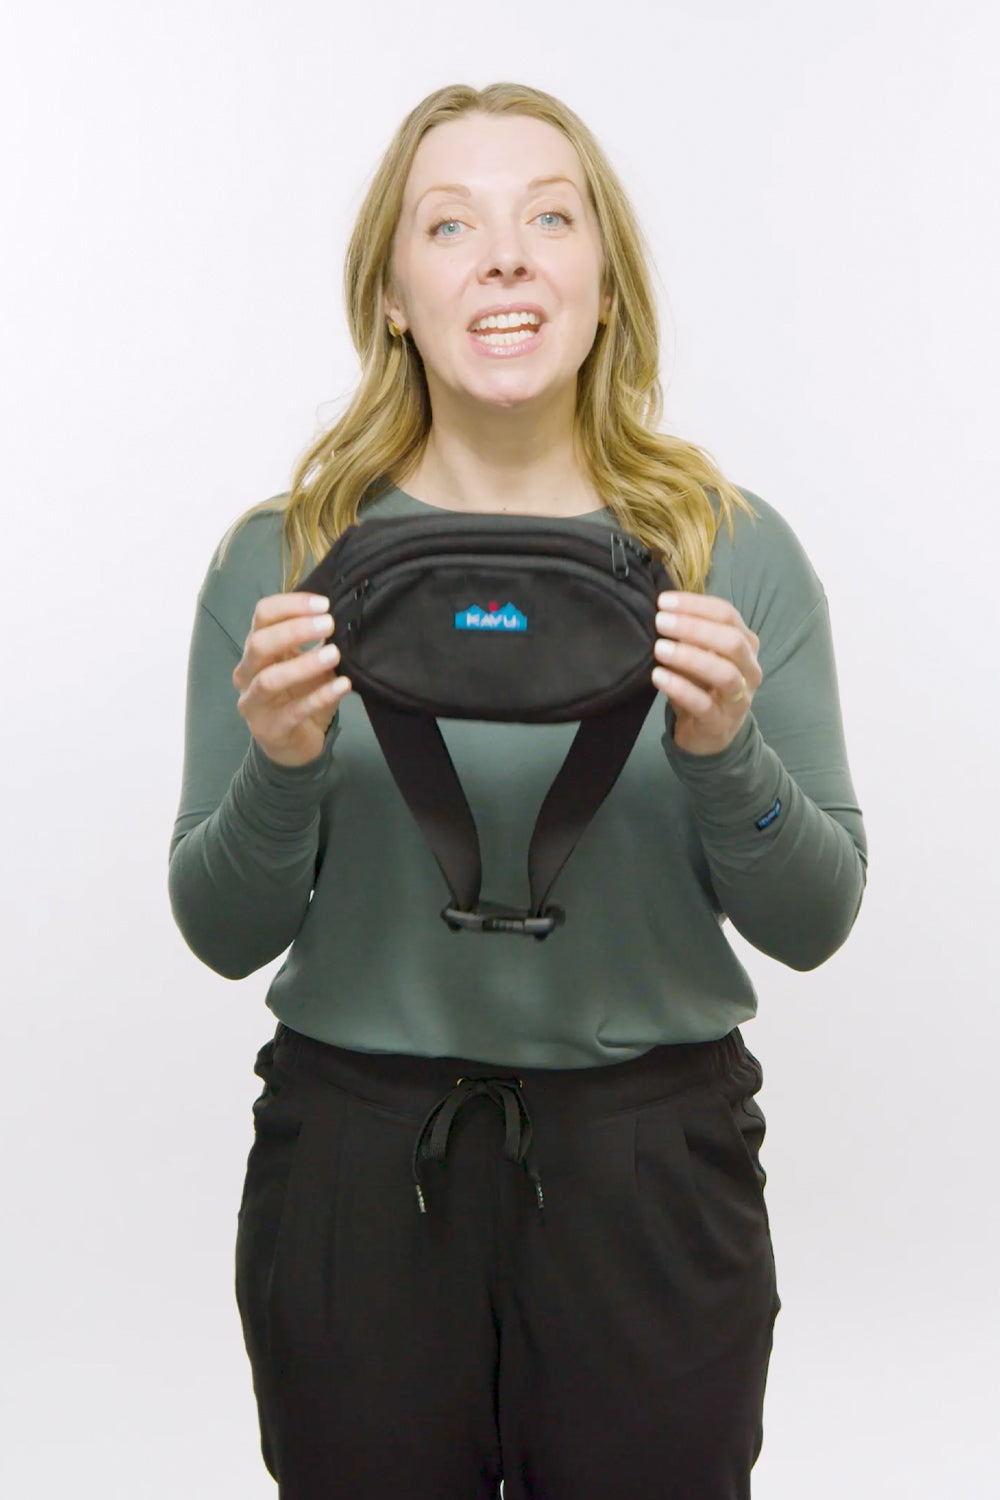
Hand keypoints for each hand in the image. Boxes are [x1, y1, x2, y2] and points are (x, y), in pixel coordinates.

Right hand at [232, 593, 352, 766]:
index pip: (262, 615)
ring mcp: (253, 703)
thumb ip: (317, 641)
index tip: (323, 604)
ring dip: (304, 664)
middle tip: (329, 624)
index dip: (290, 605)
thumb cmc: (300, 694)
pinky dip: (320, 696)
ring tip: (334, 654)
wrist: (293, 744)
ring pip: (270, 679)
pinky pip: (294, 712)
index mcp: (255, 649)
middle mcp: (247, 673)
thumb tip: (341, 613)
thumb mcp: (308, 662)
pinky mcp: (269, 729)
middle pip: (259, 643)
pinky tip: (343, 685)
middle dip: (294, 630)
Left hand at [652, 592, 761, 755]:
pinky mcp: (720, 723)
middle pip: (731, 641)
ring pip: (724, 672)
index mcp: (746, 644)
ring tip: (659, 648)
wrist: (710, 734)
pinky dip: (679, 688)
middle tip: (661, 622)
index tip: (664, 601)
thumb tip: (662, 610)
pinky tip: (658, 676)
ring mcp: (739, 698)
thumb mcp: (700, 655)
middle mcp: (749, 669)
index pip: (727, 615)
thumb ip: (689, 634)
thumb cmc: (704, 686)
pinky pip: (703, 703)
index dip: (696, 605)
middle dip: (694, 627)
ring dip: (689, 657)